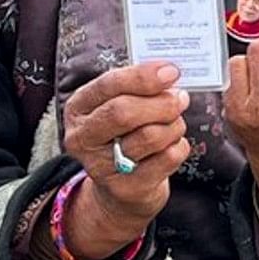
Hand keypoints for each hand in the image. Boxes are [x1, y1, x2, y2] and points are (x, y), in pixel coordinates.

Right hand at [58, 62, 190, 259]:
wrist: (120, 187)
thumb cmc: (123, 135)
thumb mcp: (118, 105)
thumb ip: (137, 88)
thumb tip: (168, 73)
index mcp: (78, 108)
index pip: (109, 85)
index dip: (143, 76)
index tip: (172, 71)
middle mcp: (82, 138)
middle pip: (124, 112)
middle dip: (161, 102)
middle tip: (181, 98)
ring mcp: (101, 166)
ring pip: (150, 136)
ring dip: (173, 125)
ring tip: (175, 123)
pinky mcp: (126, 188)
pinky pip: (167, 158)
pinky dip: (179, 146)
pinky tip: (172, 145)